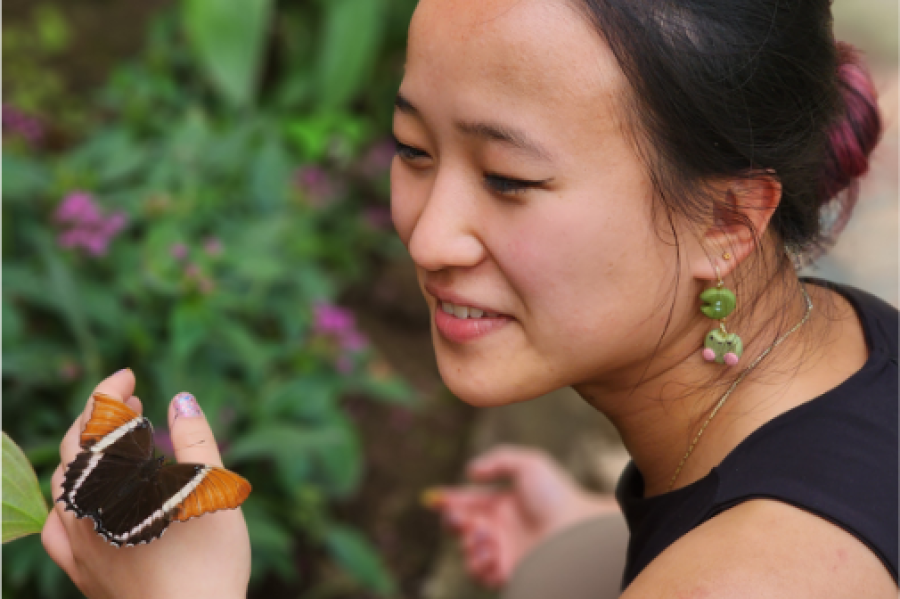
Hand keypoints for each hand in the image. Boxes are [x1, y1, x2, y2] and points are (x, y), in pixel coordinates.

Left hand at [42, 369, 250, 598]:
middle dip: (98, 416)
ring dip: (85, 454)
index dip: (109, 391)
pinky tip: (83, 501)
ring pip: (63, 485)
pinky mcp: (81, 571)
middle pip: (75, 448)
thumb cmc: (209, 557)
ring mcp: (77, 543)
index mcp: (114, 483)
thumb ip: (195, 439)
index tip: (128, 375)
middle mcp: (84, 510)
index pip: (97, 422)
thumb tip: (180, 399)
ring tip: (114, 443)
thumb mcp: (211, 488)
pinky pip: (55, 526)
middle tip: (129, 400)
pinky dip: (67, 500)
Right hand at [427, 445, 618, 588]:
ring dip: (468, 545)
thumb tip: (469, 473)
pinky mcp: (509, 574)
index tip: (433, 499)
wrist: (578, 528)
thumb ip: (497, 460)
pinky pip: (481, 576)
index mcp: (502, 504)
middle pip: (461, 529)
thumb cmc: (556, 494)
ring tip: (485, 537)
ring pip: (467, 554)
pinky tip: (492, 553)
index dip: (449, 501)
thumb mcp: (529, 464)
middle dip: (455, 522)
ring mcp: (504, 553)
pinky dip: (479, 565)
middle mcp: (501, 529)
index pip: (467, 502)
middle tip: (462, 520)